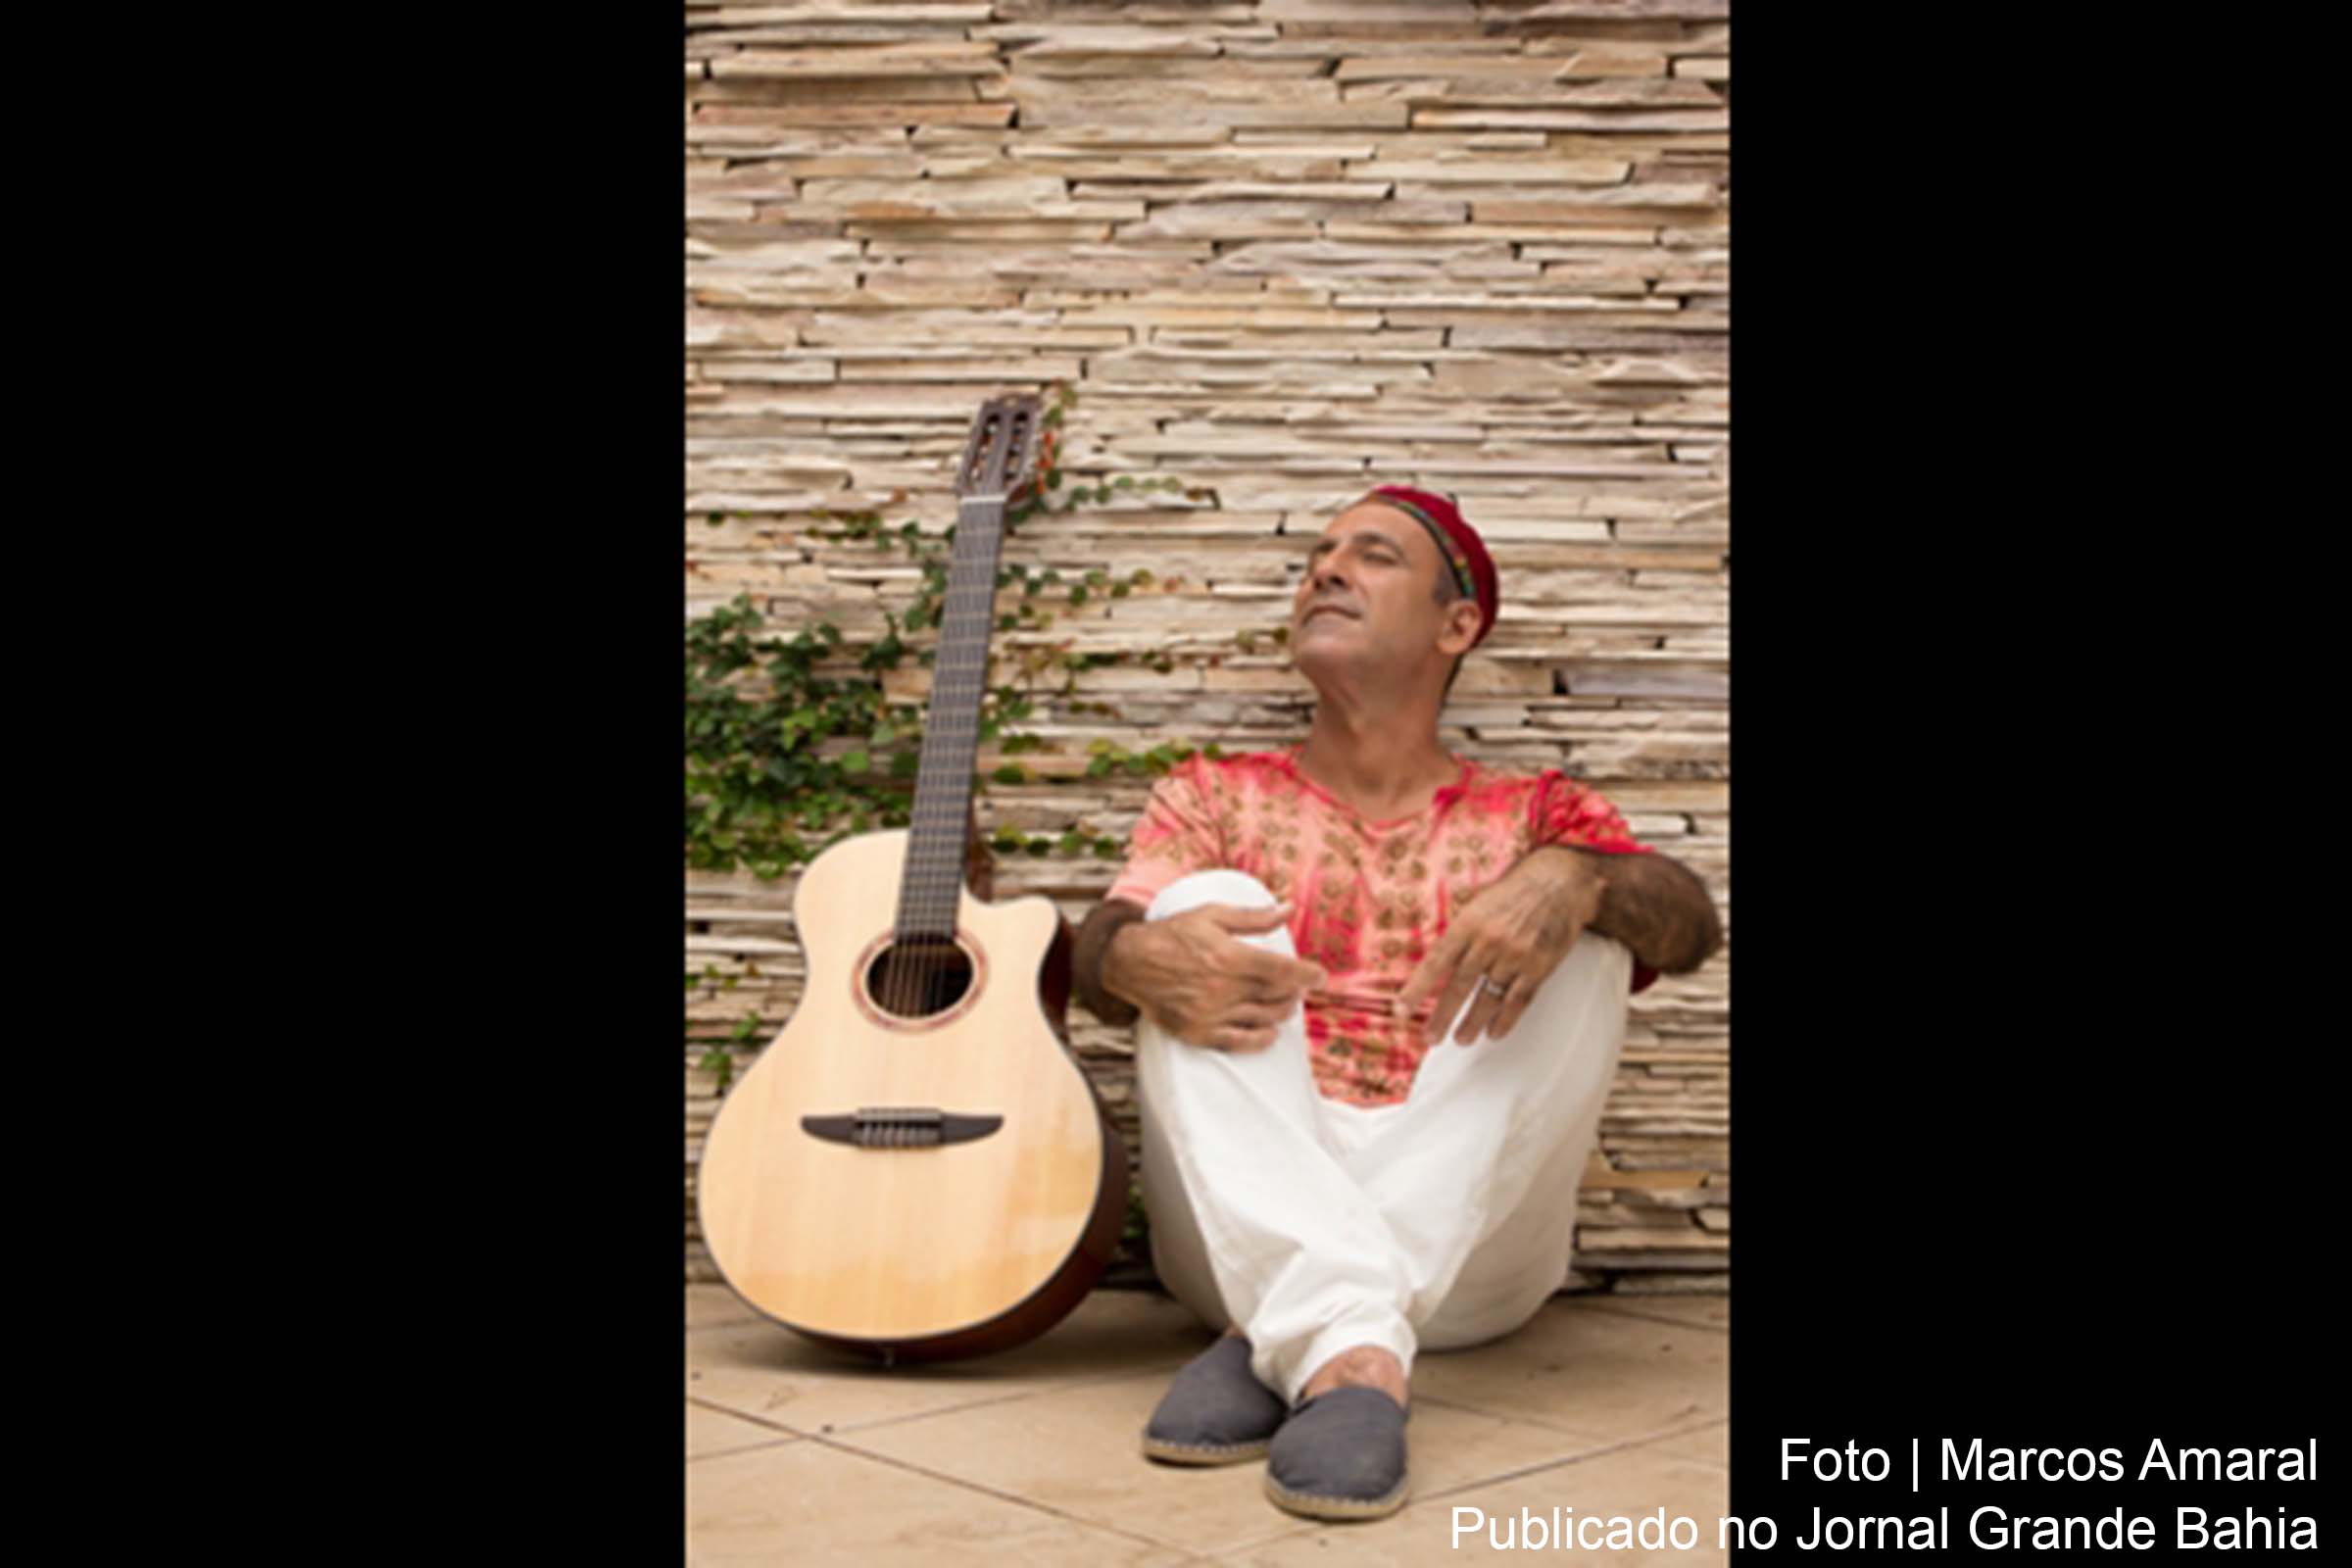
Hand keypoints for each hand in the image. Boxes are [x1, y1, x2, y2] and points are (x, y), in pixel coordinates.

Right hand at [1105, 900, 1325, 1051]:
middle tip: (1301, 985)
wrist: (1129, 962)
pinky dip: (1260, 1039)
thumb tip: (1289, 909)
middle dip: (1296, 991)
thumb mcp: (1211, 915)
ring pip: (1262, 1018)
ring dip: (1282, 1011)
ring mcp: (1209, 1013)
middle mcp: (1221, 988)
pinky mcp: (1197, 1032)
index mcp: (1228, 956)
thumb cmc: (1172, 934)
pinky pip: (1238, 1042)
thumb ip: (1253, 917)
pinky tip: (1270, 1032)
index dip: (1307, 975)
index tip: (1321, 976)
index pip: (1281, 971)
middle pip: (1276, 995)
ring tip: (1286, 1002)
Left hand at [1391, 848, 1606, 1047]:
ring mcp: (1515, 955)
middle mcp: (1489, 941)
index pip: (1435, 962)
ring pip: (1489, 998)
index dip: (1416, 989)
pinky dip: (1505, 1020)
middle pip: (1460, 986)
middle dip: (1442, 1016)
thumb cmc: (1512, 895)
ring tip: (1461, 1039)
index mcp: (1468, 924)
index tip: (1401, 1009)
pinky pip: (1518, 1000)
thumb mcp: (1477, 905)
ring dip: (1472, 1023)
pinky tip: (1493, 1033)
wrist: (1558, 884)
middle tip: (1430, 1038)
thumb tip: (1436, 967)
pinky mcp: (1539, 967)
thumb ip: (1459, 935)